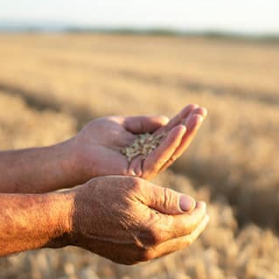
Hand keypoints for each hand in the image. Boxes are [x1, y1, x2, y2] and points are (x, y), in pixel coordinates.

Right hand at [63, 176, 208, 264]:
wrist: (70, 218)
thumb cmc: (102, 195)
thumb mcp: (137, 187)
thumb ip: (167, 198)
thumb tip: (191, 205)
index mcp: (155, 230)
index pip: (189, 224)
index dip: (199, 212)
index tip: (203, 203)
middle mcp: (150, 249)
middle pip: (184, 239)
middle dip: (196, 225)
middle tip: (203, 213)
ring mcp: (138, 257)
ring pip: (171, 247)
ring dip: (183, 233)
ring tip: (188, 220)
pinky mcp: (128, 258)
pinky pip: (156, 251)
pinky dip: (167, 239)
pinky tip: (165, 229)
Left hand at [72, 104, 206, 179]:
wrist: (75, 154)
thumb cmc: (94, 139)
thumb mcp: (122, 124)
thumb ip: (143, 122)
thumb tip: (166, 120)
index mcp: (145, 147)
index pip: (168, 133)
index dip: (182, 120)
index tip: (195, 106)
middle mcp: (148, 158)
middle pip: (175, 143)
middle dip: (189, 127)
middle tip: (202, 111)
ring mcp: (145, 167)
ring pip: (171, 150)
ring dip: (185, 133)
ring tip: (197, 118)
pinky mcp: (139, 172)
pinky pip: (159, 156)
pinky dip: (170, 143)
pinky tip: (179, 129)